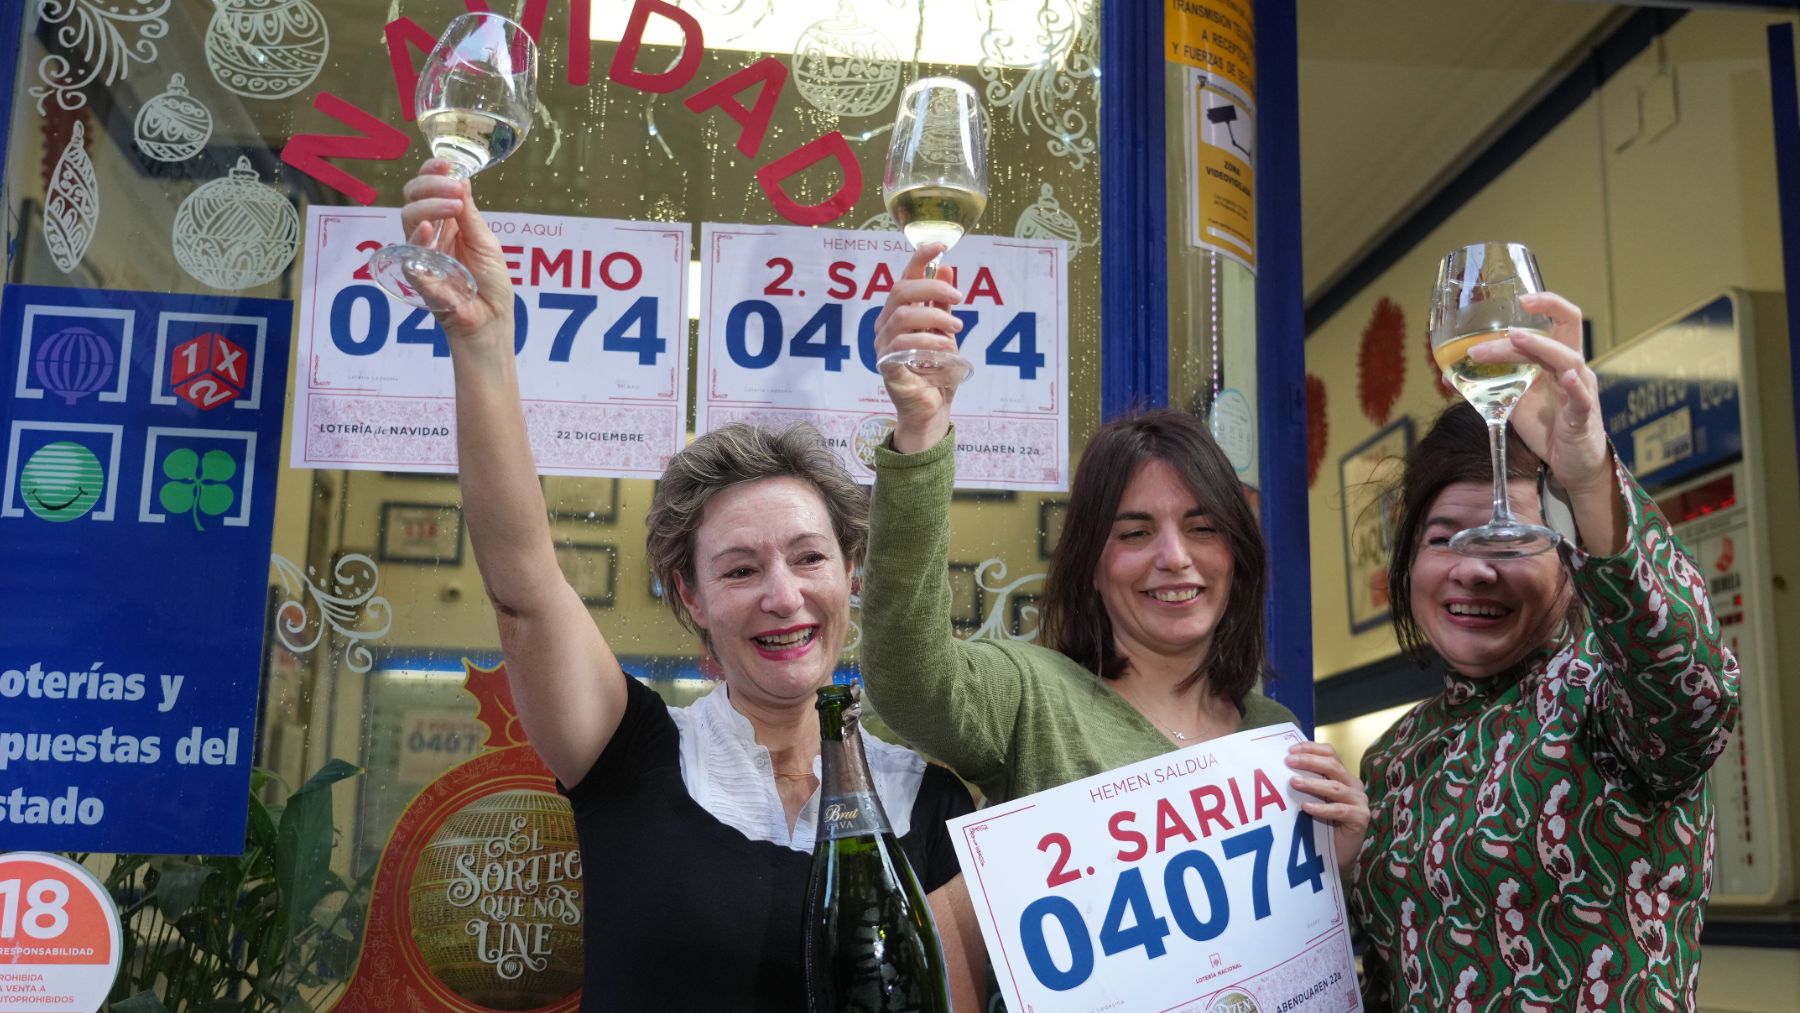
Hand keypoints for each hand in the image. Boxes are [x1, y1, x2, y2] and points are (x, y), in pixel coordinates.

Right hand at [398, 159, 514, 344]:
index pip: (430, 189)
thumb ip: (470, 214)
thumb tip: (460, 179)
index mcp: (448, 222)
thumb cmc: (490, 283)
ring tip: (453, 206)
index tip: (445, 163)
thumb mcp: (486, 241)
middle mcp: (430, 233)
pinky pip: (408, 253)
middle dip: (430, 185)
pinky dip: (417, 237)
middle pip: (413, 198)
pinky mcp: (417, 275)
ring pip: (408, 218)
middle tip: (453, 189)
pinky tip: (428, 228)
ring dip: (430, 206)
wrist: (492, 318)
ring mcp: (421, 252)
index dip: (433, 173)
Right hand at [873, 244, 961, 452]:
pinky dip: (927, 341)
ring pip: (903, 316)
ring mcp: (882, 345)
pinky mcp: (887, 366)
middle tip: (959, 298)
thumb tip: (947, 269)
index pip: (905, 277)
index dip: (920, 259)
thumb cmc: (936, 371)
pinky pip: (902, 345)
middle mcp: (886, 325)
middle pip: (900, 291)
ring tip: (956, 327)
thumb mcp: (945, 331)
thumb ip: (942, 303)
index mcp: (899, 313)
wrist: (932, 409)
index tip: (940, 246)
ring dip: (935, 317)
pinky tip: (945, 347)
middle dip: (932, 288)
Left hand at [1286, 741, 1368, 874]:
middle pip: (1333, 766)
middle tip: (1289, 762)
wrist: (1337, 854)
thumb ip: (1306, 782)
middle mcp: (1353, 786)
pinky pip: (1339, 810)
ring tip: (1293, 782)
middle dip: (1309, 761)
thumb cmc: (1323, 824)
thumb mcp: (1314, 798)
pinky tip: (1305, 807)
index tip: (1290, 750)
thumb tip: (1282, 766)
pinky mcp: (1360, 818)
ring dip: (1312, 784)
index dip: (1311, 749)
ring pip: (1334, 787)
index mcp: (1343, 776)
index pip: (1330, 754)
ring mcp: (1359, 802)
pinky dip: (1321, 808)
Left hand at [1469, 291, 1610, 496]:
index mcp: (1556, 360)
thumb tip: (1447, 376)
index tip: (1520, 297)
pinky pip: (1581, 398)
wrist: (1570, 463)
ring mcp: (1580, 390)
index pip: (1560, 320)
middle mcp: (1572, 368)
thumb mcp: (1513, 401)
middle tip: (1495, 331)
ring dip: (1538, 348)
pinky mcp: (1582, 416)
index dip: (1547, 303)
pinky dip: (1575, 386)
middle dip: (1535, 321)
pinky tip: (1567, 377)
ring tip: (1515, 338)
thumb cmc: (1547, 426)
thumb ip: (1487, 386)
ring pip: (1567, 359)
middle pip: (1565, 330)